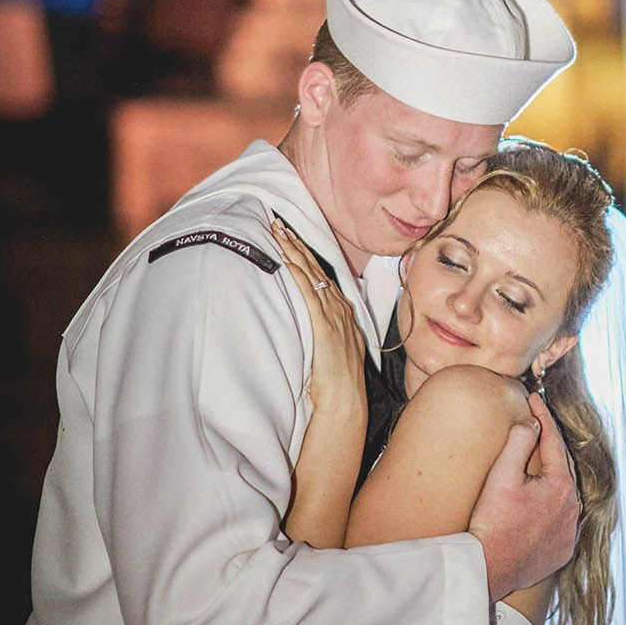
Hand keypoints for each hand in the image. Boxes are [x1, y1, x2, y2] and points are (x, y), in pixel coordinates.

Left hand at [271, 220, 366, 420]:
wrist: (345, 400)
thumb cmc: (336, 382)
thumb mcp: (332, 349)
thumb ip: (323, 332)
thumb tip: (310, 326)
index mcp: (341, 313)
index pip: (321, 276)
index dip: (305, 256)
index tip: (291, 238)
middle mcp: (339, 309)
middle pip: (316, 269)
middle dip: (297, 245)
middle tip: (279, 224)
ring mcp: (333, 316)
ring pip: (312, 276)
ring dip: (294, 253)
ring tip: (279, 233)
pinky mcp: (324, 326)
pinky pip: (310, 294)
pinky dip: (299, 275)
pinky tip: (288, 261)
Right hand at [468, 394, 579, 601]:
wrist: (488, 568)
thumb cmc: (492, 522)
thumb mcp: (502, 475)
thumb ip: (519, 442)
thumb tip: (532, 424)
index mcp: (561, 486)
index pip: (553, 441)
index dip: (542, 416)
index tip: (534, 398)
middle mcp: (572, 509)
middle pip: (562, 466)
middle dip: (549, 445)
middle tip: (535, 424)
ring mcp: (569, 533)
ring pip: (564, 494)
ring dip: (552, 476)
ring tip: (538, 461)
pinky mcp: (562, 551)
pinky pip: (561, 521)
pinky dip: (552, 506)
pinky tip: (541, 502)